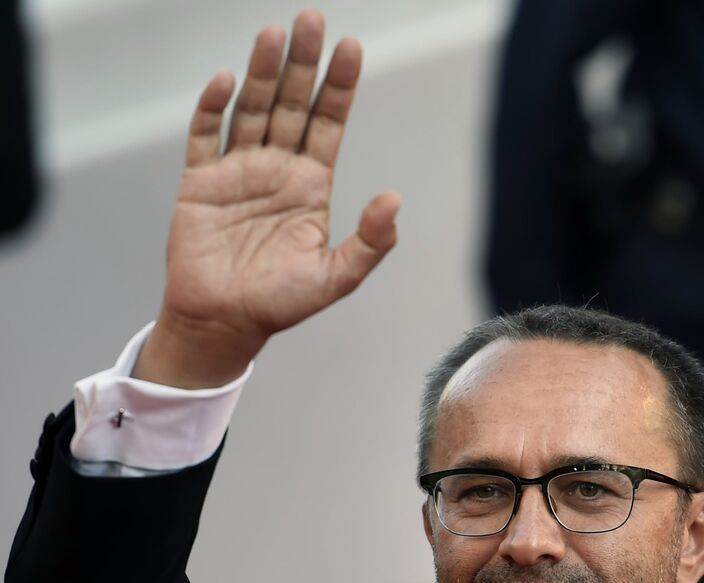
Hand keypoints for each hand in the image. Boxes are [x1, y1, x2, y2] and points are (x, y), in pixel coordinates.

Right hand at [134, 9, 399, 387]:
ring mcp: (238, 171)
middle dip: (302, 63)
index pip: (329, 123)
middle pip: (291, 104)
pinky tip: (227, 81)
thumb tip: (394, 200)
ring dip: (261, 72)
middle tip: (311, 18)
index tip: (351, 48)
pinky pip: (205, 137)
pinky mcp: (200, 183)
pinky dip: (214, 109)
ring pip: (251, 110)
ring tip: (273, 34)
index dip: (340, 87)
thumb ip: (369, 242)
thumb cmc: (281, 303)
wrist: (224, 323)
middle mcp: (276, 169)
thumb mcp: (335, 277)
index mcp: (311, 185)